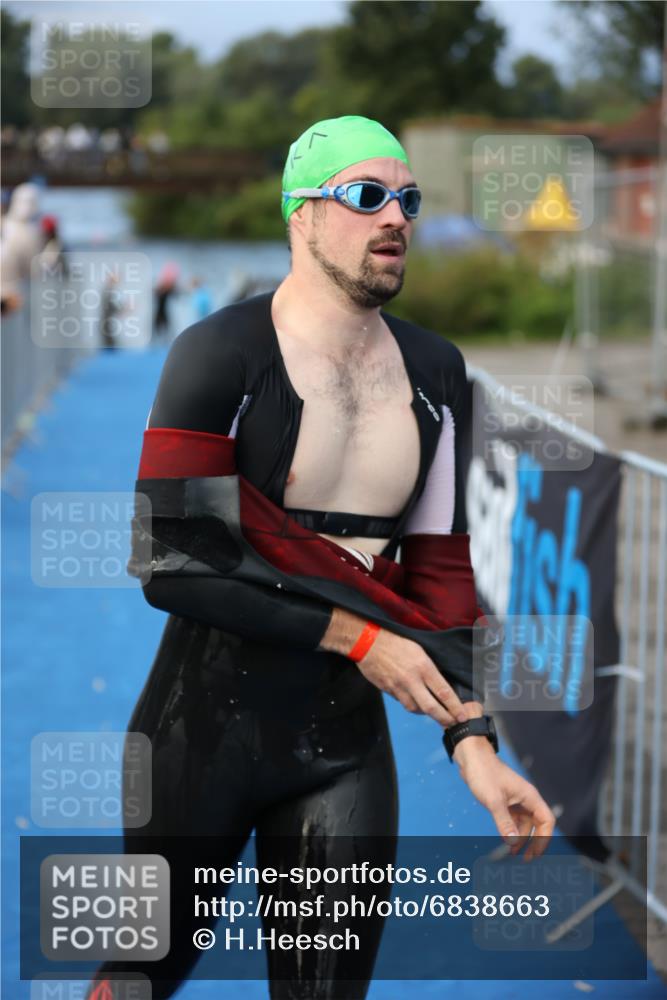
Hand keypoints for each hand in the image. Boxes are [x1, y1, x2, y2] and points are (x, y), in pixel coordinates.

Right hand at [354, 628, 467, 727]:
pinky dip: (410, 704)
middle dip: (444, 718)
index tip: (462, 715)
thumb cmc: (395, 641)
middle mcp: (412, 680)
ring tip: (434, 713)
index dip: (455, 707)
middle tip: (453, 723)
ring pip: (415, 708)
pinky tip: (414, 701)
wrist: (368, 642)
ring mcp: (398, 687)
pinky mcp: (387, 690)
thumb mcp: (419, 649)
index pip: (444, 692)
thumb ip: (428, 668)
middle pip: (431, 707)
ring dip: (426, 713)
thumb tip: (439, 683)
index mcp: (423, 667)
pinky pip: (402, 702)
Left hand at [454, 741, 555, 860]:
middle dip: (534, 842)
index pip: (546, 820)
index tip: (536, 852)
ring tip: (514, 854)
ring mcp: (516, 800)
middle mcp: (526, 799)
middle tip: (527, 859)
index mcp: (529, 796)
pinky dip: (512, 831)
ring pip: (525, 824)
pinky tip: (507, 842)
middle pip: (538, 824)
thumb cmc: (484, 773)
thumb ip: (504, 822)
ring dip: (521, 839)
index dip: (544, 838)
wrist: (471, 758)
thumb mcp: (493, 800)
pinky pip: (514, 820)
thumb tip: (513, 843)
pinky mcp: (505, 801)